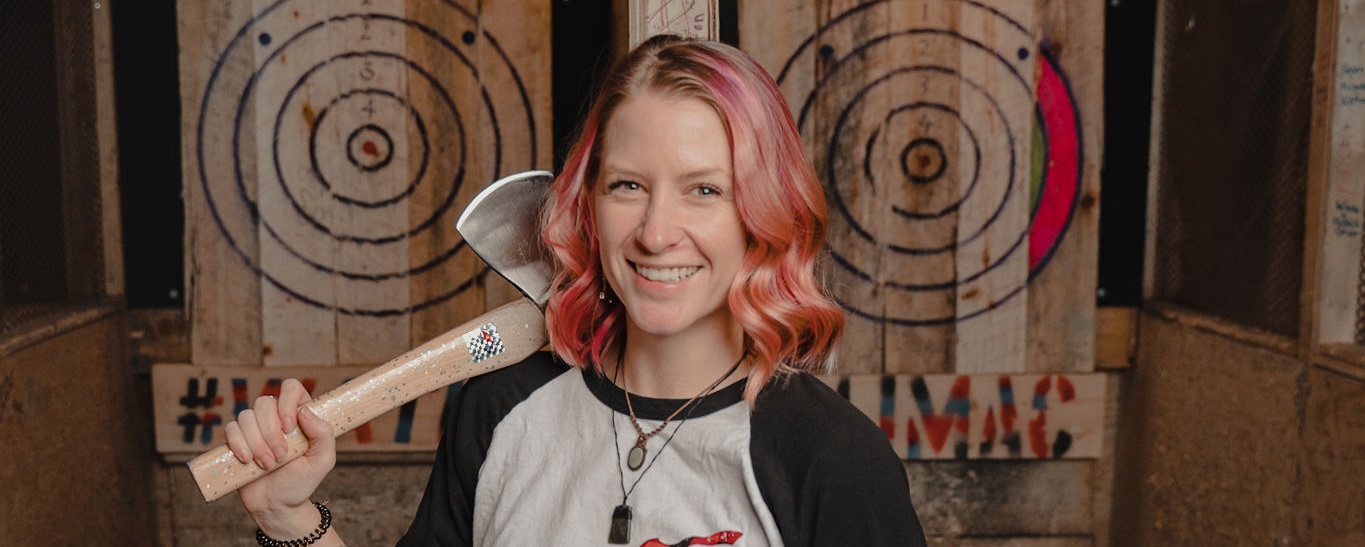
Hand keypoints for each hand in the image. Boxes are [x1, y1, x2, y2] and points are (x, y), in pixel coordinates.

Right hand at [224, 379, 335, 535]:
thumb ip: (324, 434)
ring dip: (256, 443)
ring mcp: (255, 428)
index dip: (287, 403)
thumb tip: (304, 411)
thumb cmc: (302, 481)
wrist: (278, 505)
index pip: (291, 388)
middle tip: (281, 456)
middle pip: (264, 403)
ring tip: (267, 464)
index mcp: (300, 415)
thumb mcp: (322, 460)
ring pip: (246, 416)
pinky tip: (247, 460)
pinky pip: (231, 429)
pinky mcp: (237, 440)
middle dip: (270, 432)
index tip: (289, 427)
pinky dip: (238, 444)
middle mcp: (276, 416)